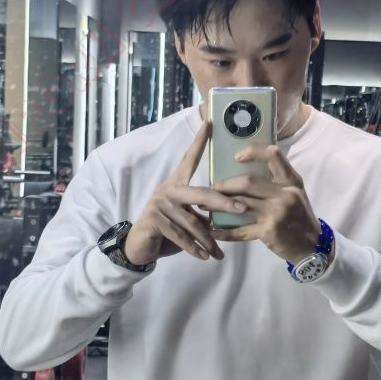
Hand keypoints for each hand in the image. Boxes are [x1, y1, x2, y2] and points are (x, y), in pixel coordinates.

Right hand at [123, 119, 249, 265]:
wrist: (138, 246)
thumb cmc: (166, 230)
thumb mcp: (185, 218)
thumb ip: (200, 213)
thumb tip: (226, 215)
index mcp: (177, 183)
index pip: (189, 159)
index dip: (199, 142)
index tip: (208, 122)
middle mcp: (168, 190)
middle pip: (201, 194)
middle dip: (223, 202)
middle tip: (242, 208)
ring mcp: (160, 205)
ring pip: (192, 222)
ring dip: (208, 240)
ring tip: (219, 253)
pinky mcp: (154, 221)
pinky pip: (180, 236)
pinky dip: (194, 248)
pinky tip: (205, 257)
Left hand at [207, 143, 322, 264]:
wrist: (312, 245)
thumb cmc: (299, 216)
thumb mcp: (294, 193)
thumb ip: (276, 181)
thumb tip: (247, 168)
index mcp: (291, 181)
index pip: (273, 155)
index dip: (253, 152)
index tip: (237, 157)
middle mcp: (284, 194)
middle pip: (248, 183)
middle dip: (225, 185)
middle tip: (211, 187)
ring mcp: (276, 213)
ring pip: (240, 204)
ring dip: (218, 205)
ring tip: (204, 205)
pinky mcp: (268, 232)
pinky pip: (240, 230)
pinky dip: (224, 232)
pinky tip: (213, 231)